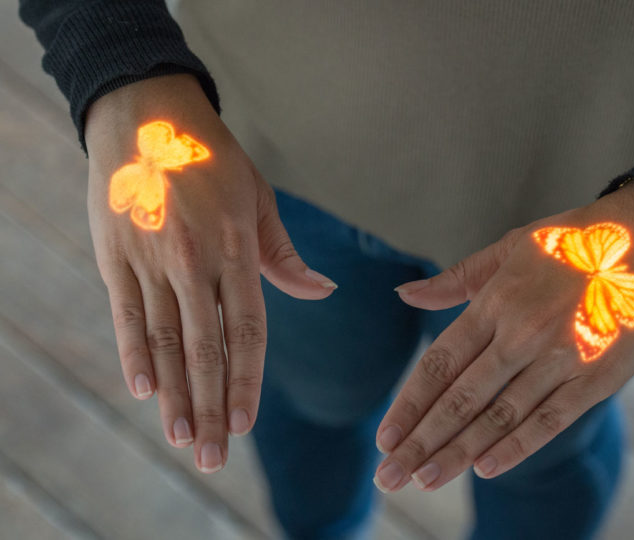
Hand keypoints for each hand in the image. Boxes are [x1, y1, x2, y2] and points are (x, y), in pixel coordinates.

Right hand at [85, 74, 336, 472]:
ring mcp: (152, 259)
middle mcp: (196, 260)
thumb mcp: (259, 198)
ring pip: (167, 340)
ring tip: (181, 438)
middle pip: (206, 349)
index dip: (246, 379)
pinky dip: (134, 352)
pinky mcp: (117, 255)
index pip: (247, 330)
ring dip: (174, 395)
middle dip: (210, 407)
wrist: (148, 115)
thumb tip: (322, 290)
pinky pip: (127, 313)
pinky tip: (143, 390)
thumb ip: (284, 255)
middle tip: (211, 457)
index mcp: (238, 248)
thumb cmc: (214, 160)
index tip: (245, 423)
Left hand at [372, 180, 633, 491]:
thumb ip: (456, 279)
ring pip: (499, 416)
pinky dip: (517, 446)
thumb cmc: (574, 241)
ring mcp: (561, 358)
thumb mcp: (511, 246)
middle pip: (461, 398)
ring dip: (459, 452)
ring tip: (424, 480)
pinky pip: (550, 420)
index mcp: (497, 300)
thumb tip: (404, 294)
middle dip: (422, 441)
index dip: (409, 404)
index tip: (385, 436)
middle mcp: (523, 333)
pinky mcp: (598, 378)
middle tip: (390, 476)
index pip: (440, 363)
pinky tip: (485, 468)